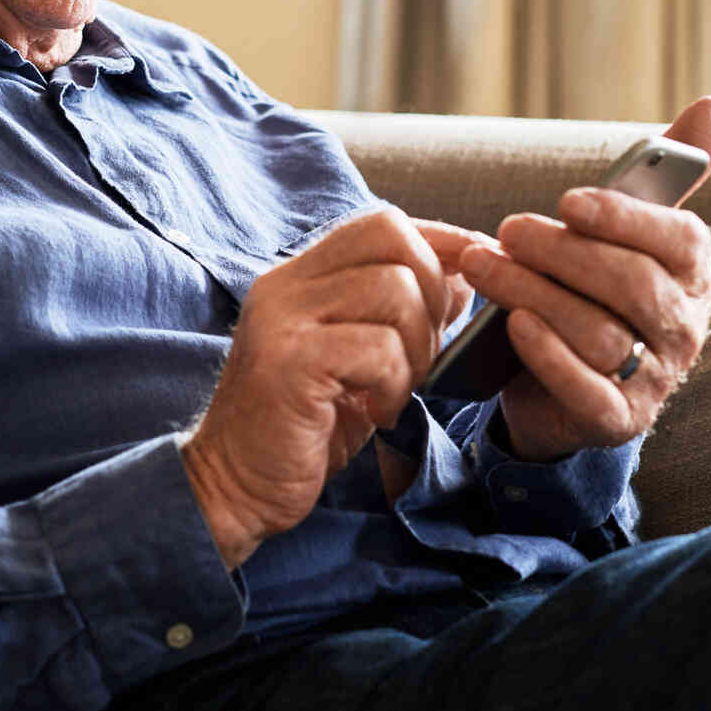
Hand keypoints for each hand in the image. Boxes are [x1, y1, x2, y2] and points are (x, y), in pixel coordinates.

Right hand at [179, 207, 474, 568]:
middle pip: (392, 237)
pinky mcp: (290, 361)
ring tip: (395, 389)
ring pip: (394, 289)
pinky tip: (378, 413)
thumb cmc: (302, 428)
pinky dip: (396, 383)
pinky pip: (378, 347)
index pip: (381, 224)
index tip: (475, 277)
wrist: (235, 486)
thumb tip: (465, 277)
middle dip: (433, 292)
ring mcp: (283, 319)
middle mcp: (285, 285)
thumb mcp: (358, 362)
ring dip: (417, 346)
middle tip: (421, 355)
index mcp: (299, 278)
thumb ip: (399, 316)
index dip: (441, 242)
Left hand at [458, 96, 710, 462]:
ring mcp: (654, 378)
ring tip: (482, 267)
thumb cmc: (591, 288)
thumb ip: (665, 171)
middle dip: (563, 252)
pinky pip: (587, 389)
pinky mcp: (617, 420)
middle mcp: (685, 327)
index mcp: (692, 273)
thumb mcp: (622, 230)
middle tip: (507, 230)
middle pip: (631, 285)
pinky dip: (548, 355)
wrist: (557, 380)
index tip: (567, 200)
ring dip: (534, 293)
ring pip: (600, 332)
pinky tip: (513, 324)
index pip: (678, 240)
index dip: (624, 218)